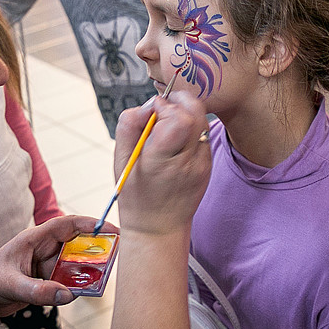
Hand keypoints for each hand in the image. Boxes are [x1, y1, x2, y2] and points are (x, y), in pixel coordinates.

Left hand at [0, 215, 102, 315]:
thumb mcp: (12, 285)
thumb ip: (39, 290)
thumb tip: (68, 295)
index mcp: (34, 239)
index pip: (67, 225)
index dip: (90, 224)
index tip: (111, 230)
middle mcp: (42, 250)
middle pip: (76, 244)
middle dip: (95, 249)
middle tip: (114, 257)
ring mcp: (45, 266)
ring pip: (74, 265)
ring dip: (87, 271)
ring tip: (102, 278)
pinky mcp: (45, 282)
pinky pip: (67, 282)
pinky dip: (77, 286)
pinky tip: (84, 292)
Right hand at [110, 90, 210, 235]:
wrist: (159, 227)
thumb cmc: (135, 194)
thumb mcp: (120, 161)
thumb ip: (129, 127)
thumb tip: (147, 105)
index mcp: (160, 161)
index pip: (177, 119)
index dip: (164, 106)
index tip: (151, 111)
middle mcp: (186, 162)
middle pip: (195, 113)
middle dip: (178, 101)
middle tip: (163, 109)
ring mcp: (202, 164)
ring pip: (202, 120)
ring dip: (186, 112)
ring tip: (168, 124)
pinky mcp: (208, 165)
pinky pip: (203, 134)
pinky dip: (191, 128)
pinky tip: (176, 140)